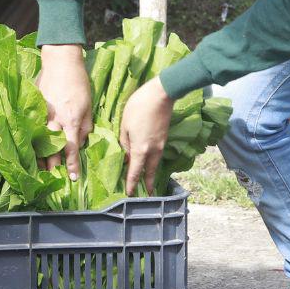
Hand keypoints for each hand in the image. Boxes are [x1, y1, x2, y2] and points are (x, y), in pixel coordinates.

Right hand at [37, 44, 92, 180]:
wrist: (60, 61)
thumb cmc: (79, 82)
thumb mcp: (89, 105)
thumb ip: (86, 125)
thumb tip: (82, 142)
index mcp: (71, 120)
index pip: (71, 149)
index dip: (72, 165)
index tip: (72, 177)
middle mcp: (54, 120)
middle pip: (51, 148)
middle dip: (52, 164)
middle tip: (52, 177)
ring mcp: (41, 113)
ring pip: (38, 140)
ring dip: (38, 155)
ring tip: (38, 168)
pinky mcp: (33, 106)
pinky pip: (31, 127)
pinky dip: (30, 138)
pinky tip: (29, 146)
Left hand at [120, 76, 173, 194]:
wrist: (161, 94)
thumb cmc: (139, 107)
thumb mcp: (125, 125)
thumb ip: (125, 142)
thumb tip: (127, 155)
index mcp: (141, 149)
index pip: (135, 171)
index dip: (132, 183)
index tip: (130, 194)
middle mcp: (153, 150)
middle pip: (149, 171)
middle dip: (147, 184)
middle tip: (146, 193)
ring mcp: (160, 144)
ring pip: (155, 164)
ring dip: (151, 173)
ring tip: (148, 181)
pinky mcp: (164, 137)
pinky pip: (157, 155)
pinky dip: (153, 162)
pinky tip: (150, 162)